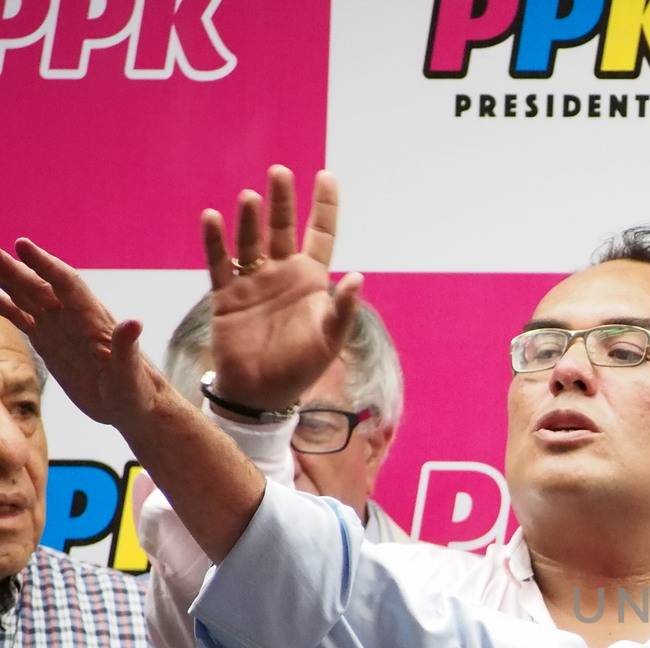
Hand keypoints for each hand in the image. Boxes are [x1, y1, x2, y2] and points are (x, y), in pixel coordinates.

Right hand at [0, 239, 163, 425]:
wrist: (133, 406)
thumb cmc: (137, 390)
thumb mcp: (130, 372)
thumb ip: (127, 347)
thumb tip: (134, 322)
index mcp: (92, 320)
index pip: (66, 284)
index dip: (45, 265)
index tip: (22, 245)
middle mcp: (72, 318)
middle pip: (38, 285)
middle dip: (13, 267)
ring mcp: (59, 328)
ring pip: (26, 297)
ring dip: (6, 279)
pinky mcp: (50, 343)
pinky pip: (23, 318)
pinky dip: (6, 306)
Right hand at [201, 166, 362, 410]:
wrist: (261, 393)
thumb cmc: (301, 368)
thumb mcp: (329, 339)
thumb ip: (343, 309)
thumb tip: (358, 277)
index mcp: (311, 281)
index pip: (321, 234)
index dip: (324, 206)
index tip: (326, 175)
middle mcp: (281, 274)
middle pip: (282, 228)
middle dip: (282, 201)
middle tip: (280, 173)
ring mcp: (252, 282)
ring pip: (251, 241)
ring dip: (250, 220)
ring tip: (251, 198)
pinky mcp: (226, 295)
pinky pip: (219, 262)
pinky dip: (215, 241)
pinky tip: (212, 218)